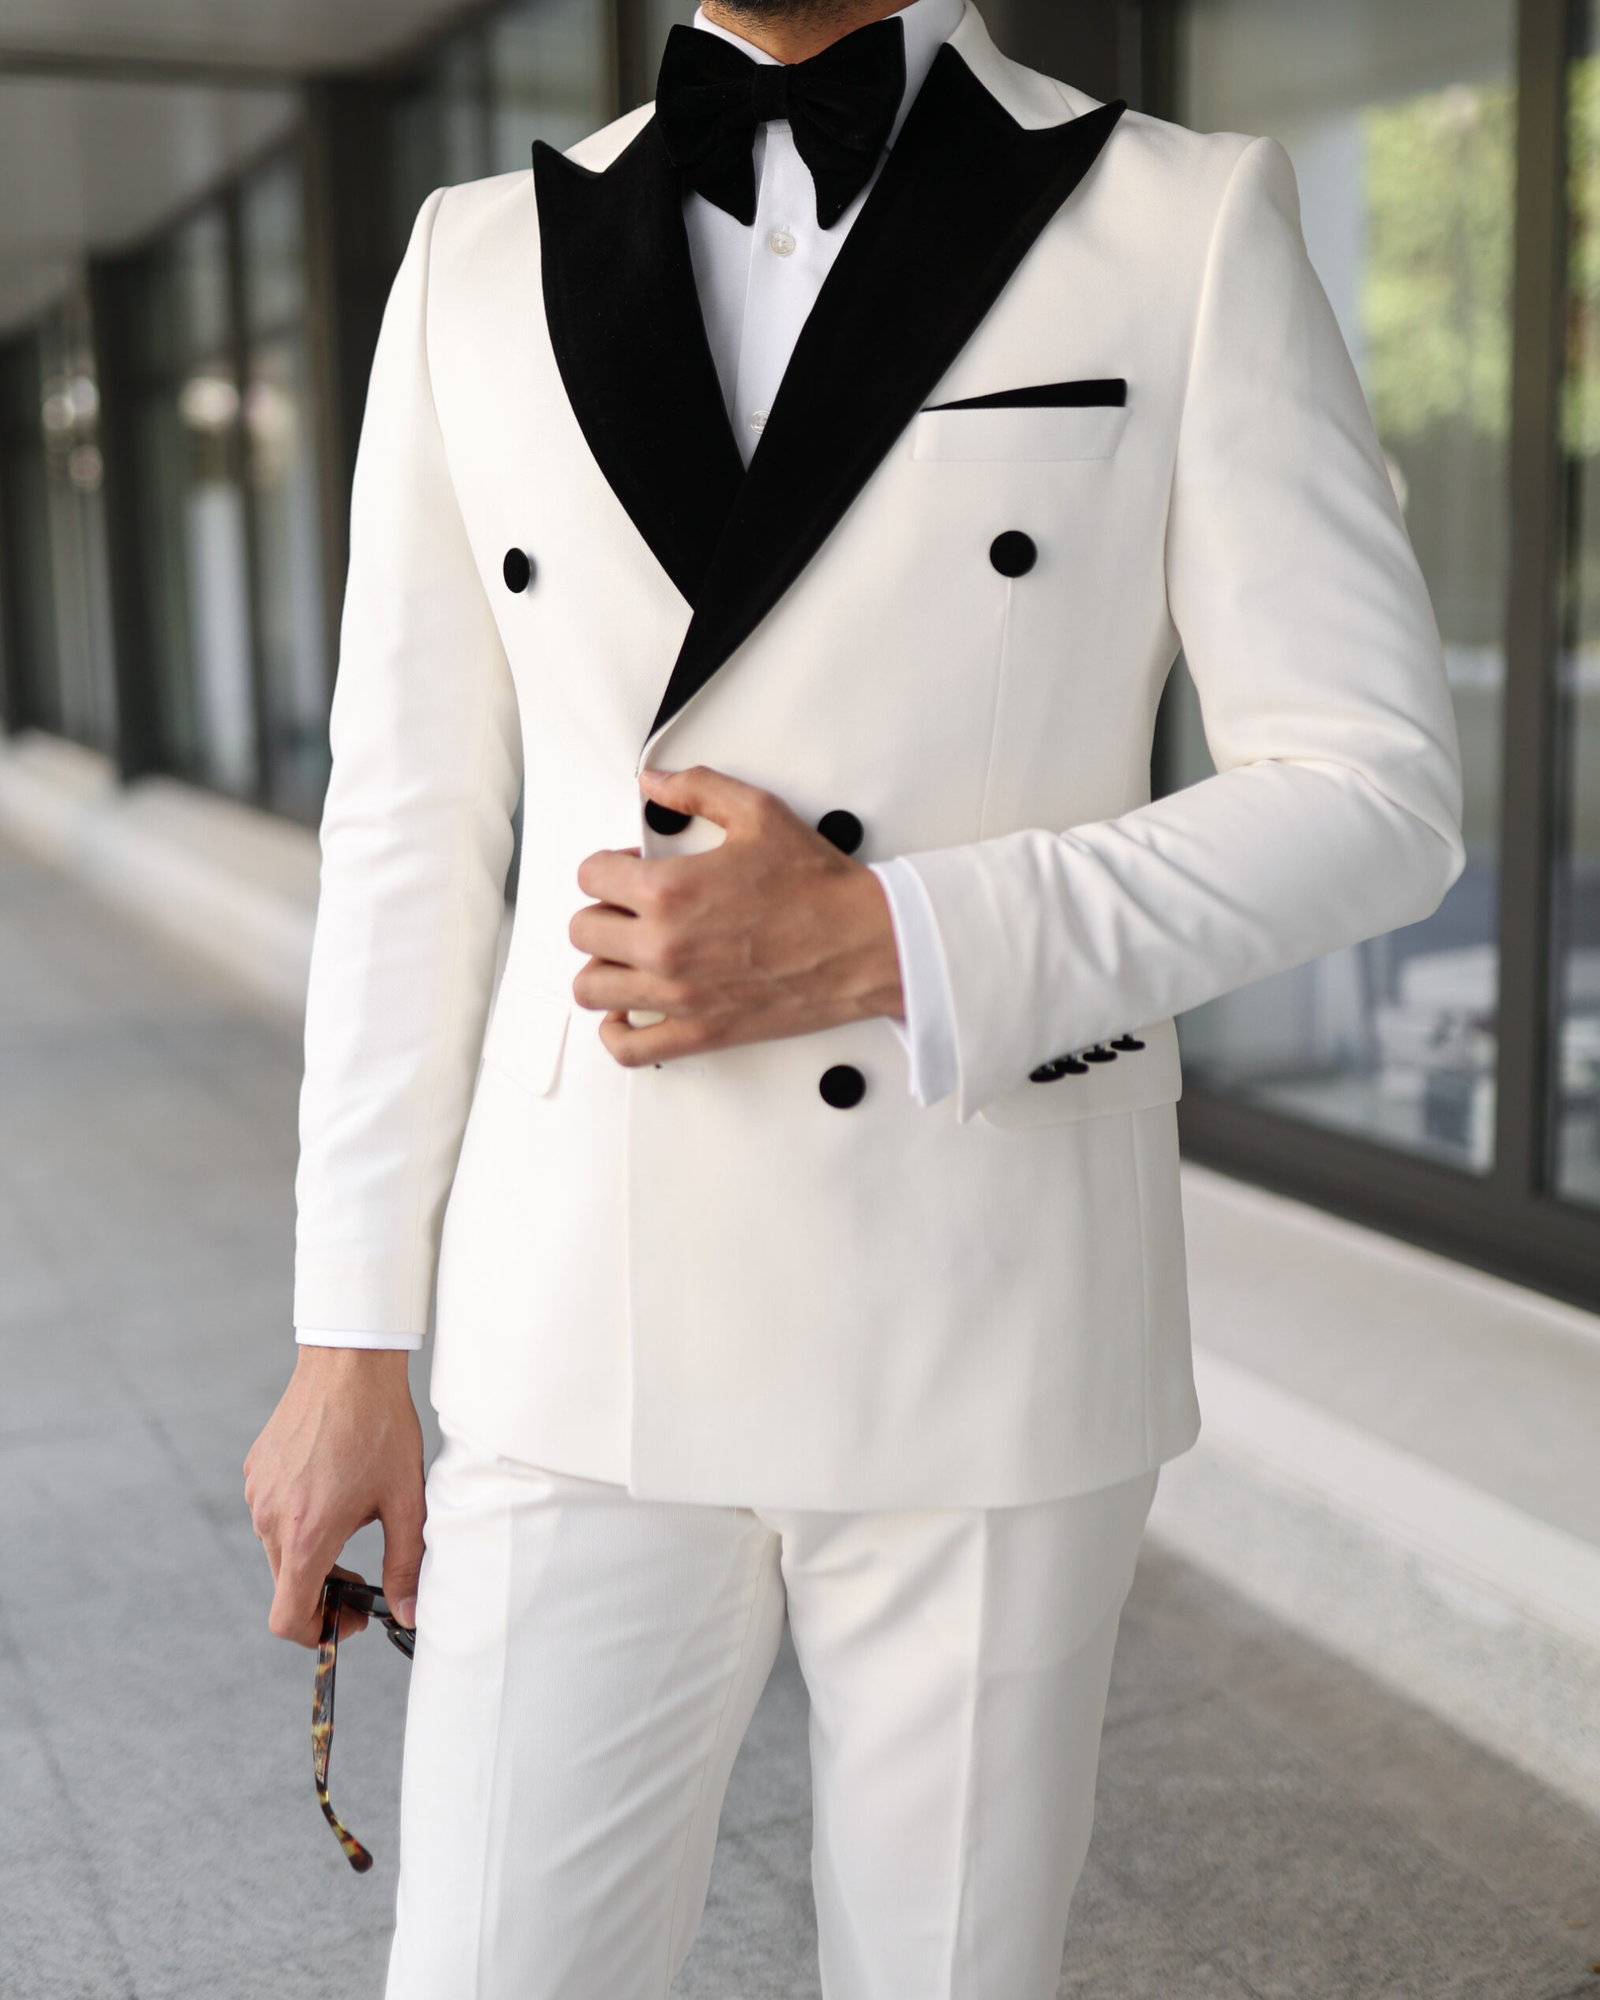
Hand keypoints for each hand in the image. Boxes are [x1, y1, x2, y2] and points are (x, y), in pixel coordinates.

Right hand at [243, 1347, 424, 1648]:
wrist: (348, 1363)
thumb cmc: (380, 1427)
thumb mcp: (405, 1500)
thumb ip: (405, 1564)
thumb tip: (408, 1614)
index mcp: (305, 1535)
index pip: (287, 1619)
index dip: (317, 1633)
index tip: (349, 1616)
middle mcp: (270, 1520)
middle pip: (287, 1584)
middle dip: (323, 1588)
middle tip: (363, 1572)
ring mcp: (257, 1493)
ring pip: (279, 1547)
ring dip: (312, 1548)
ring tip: (352, 1513)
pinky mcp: (255, 1470)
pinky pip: (272, 1511)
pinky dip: (298, 1515)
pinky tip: (332, 1485)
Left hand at [571, 767, 903, 1067]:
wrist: (865, 943)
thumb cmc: (819, 889)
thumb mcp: (758, 814)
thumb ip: (698, 789)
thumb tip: (655, 782)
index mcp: (669, 892)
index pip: (590, 877)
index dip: (607, 866)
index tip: (628, 870)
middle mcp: (664, 946)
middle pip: (584, 931)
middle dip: (602, 911)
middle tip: (631, 909)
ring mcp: (678, 995)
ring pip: (591, 987)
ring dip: (601, 967)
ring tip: (626, 955)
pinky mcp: (699, 1031)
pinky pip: (628, 1047)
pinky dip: (616, 1032)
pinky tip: (627, 1011)